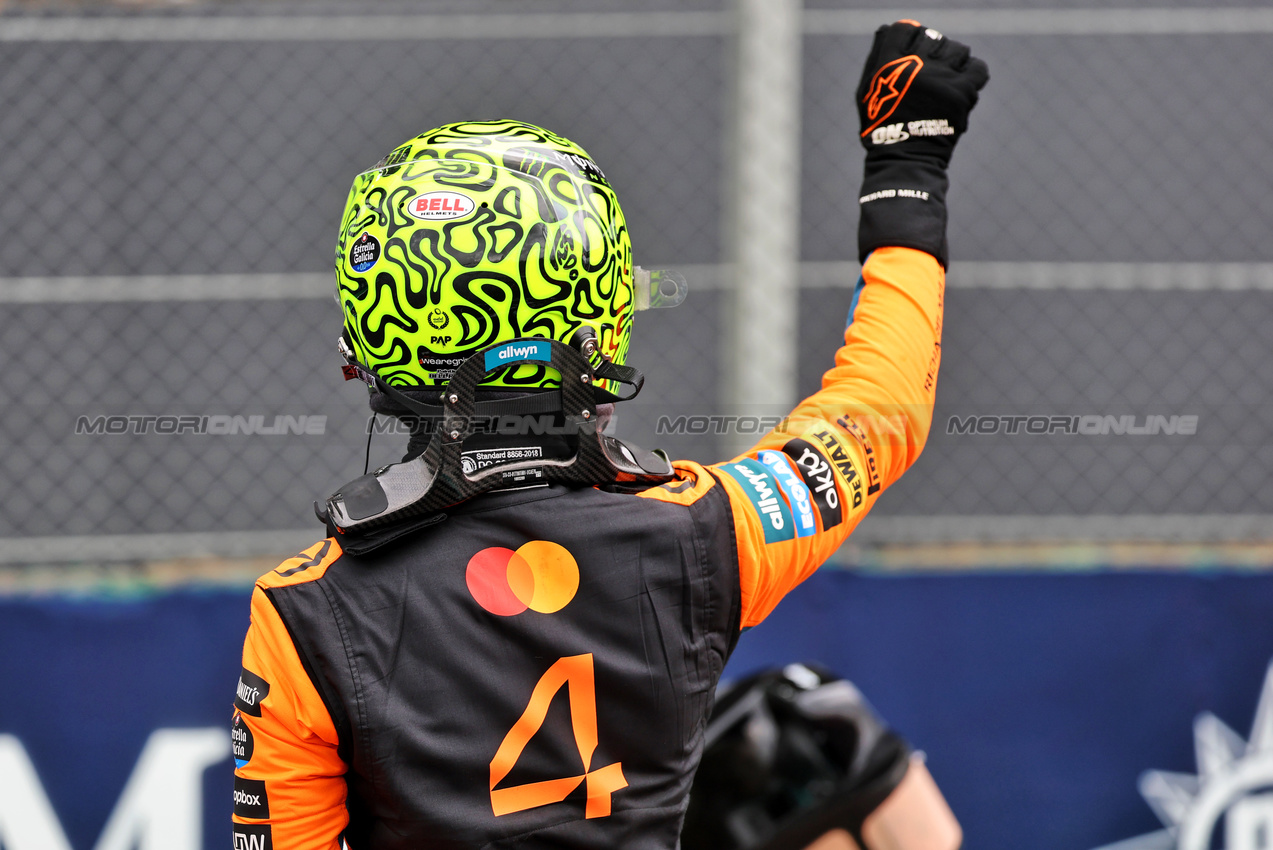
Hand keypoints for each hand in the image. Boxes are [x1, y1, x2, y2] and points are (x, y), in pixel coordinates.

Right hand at [854, 21, 987, 266]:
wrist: (904, 162)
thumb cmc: (882, 128)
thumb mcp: (866, 92)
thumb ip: (877, 58)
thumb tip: (891, 28)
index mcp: (887, 63)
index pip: (904, 28)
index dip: (910, 38)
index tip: (912, 54)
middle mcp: (914, 66)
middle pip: (933, 37)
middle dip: (932, 53)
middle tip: (929, 75)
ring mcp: (940, 78)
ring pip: (958, 50)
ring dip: (953, 64)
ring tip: (946, 84)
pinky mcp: (962, 92)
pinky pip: (978, 68)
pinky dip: (973, 75)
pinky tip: (962, 88)